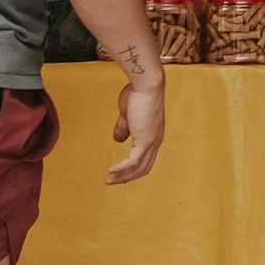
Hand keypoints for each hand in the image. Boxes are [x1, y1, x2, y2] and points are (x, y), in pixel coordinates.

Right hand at [108, 72, 166, 186]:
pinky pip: (133, 161)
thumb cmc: (137, 93)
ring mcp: (152, 142)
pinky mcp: (145, 140)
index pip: (145, 158)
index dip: (132, 168)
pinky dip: (122, 169)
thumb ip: (124, 128)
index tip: (119, 173)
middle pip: (143, 168)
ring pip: (138, 168)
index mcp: (153, 135)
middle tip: (111, 181)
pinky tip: (111, 171)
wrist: (145, 83)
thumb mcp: (128, 114)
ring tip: (108, 180)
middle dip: (127, 177)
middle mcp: (156, 141)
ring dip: (122, 176)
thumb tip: (118, 140)